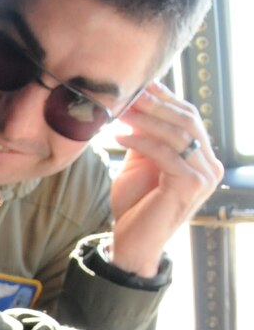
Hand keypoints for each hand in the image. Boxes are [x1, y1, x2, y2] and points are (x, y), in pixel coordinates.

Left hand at [109, 83, 221, 276]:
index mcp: (201, 157)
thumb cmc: (134, 205)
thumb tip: (139, 99)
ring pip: (178, 134)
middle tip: (128, 94)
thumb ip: (145, 135)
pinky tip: (119, 137)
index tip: (138, 85)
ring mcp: (205, 176)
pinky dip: (142, 142)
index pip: (188, 117)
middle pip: (187, 120)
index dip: (164, 99)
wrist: (131, 244)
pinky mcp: (191, 185)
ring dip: (147, 119)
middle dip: (156, 105)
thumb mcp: (140, 162)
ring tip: (121, 112)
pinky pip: (165, 154)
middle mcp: (210, 165)